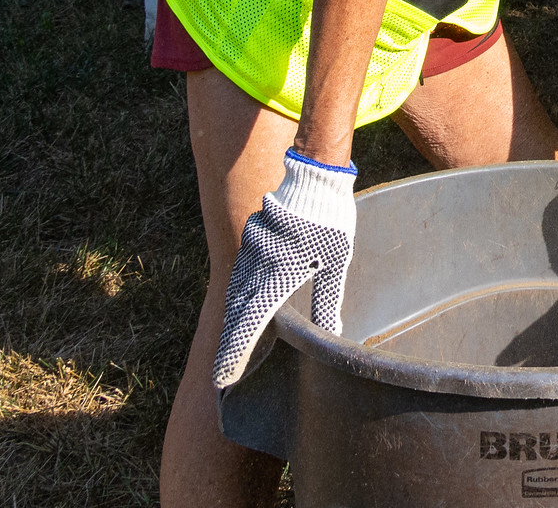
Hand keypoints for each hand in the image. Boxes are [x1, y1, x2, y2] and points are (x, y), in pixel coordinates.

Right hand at [212, 150, 356, 388]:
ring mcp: (251, 250)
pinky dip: (235, 295)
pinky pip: (237, 273)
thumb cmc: (330, 224)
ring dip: (231, 322)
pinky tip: (236, 306)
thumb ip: (327, 301)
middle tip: (222, 375)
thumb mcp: (335, 266)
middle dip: (229, 347)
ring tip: (228, 348)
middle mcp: (258, 266)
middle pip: (236, 314)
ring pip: (234, 293)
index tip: (224, 377)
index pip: (250, 324)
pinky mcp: (251, 238)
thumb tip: (331, 334)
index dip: (235, 354)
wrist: (315, 179)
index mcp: (278, 276)